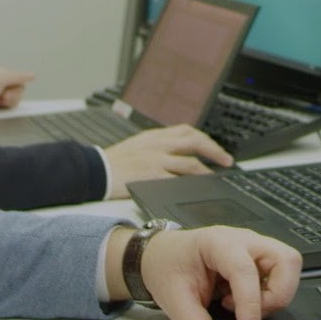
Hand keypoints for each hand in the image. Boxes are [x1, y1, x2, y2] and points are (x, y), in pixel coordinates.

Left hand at [0, 64, 35, 115]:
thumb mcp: (1, 77)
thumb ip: (19, 76)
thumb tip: (32, 74)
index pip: (18, 80)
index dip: (17, 86)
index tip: (11, 88)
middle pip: (17, 91)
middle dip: (12, 95)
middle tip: (2, 97)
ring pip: (13, 101)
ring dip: (7, 102)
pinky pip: (5, 109)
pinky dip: (3, 109)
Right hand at [103, 125, 233, 198]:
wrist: (94, 170)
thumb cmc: (113, 162)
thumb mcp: (137, 145)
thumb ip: (156, 146)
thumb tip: (177, 154)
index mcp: (154, 136)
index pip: (186, 131)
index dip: (205, 139)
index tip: (214, 147)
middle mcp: (158, 144)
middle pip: (194, 142)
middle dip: (214, 150)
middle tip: (226, 161)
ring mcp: (155, 159)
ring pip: (190, 162)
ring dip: (207, 170)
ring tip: (216, 177)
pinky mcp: (151, 175)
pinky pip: (177, 179)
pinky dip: (190, 183)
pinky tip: (198, 188)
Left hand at [140, 226, 301, 319]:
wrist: (162, 255)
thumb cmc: (168, 266)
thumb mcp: (172, 299)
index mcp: (217, 243)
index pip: (245, 271)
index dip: (252, 304)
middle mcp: (243, 240)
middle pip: (286, 260)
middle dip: (278, 294)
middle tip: (253, 314)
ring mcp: (255, 248)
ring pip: (289, 267)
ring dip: (275, 295)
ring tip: (244, 307)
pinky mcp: (259, 260)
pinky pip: (280, 277)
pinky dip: (269, 296)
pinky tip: (242, 301)